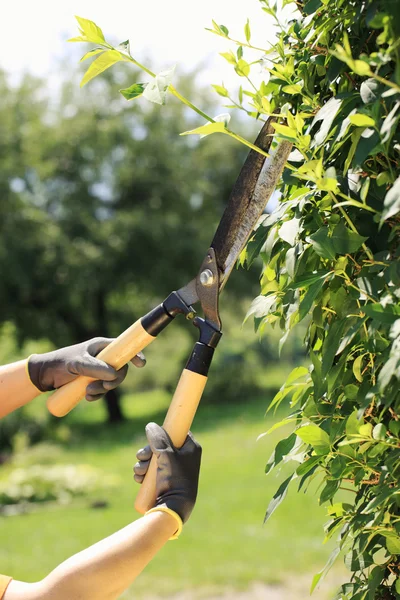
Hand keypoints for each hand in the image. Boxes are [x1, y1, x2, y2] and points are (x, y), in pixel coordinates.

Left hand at [28, 337, 145, 400]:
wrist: (44, 375)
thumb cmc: (60, 363)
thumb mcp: (77, 364)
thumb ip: (95, 368)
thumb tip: (115, 374)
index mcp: (101, 346)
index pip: (124, 348)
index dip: (134, 355)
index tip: (140, 364)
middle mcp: (102, 356)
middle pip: (120, 369)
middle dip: (114, 381)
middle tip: (104, 386)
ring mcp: (98, 369)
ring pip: (111, 381)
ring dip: (103, 390)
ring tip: (88, 393)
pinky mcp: (93, 380)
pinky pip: (103, 389)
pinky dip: (98, 395)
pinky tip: (87, 398)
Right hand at [134, 422, 201, 522]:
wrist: (174, 507)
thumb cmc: (175, 478)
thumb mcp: (166, 454)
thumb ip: (158, 438)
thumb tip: (151, 425)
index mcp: (190, 448)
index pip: (177, 432)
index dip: (164, 432)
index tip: (154, 436)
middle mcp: (183, 457)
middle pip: (160, 445)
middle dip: (147, 451)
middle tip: (142, 457)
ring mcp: (173, 469)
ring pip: (152, 458)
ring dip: (142, 463)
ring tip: (140, 472)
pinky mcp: (163, 480)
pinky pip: (150, 471)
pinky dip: (142, 473)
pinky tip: (139, 478)